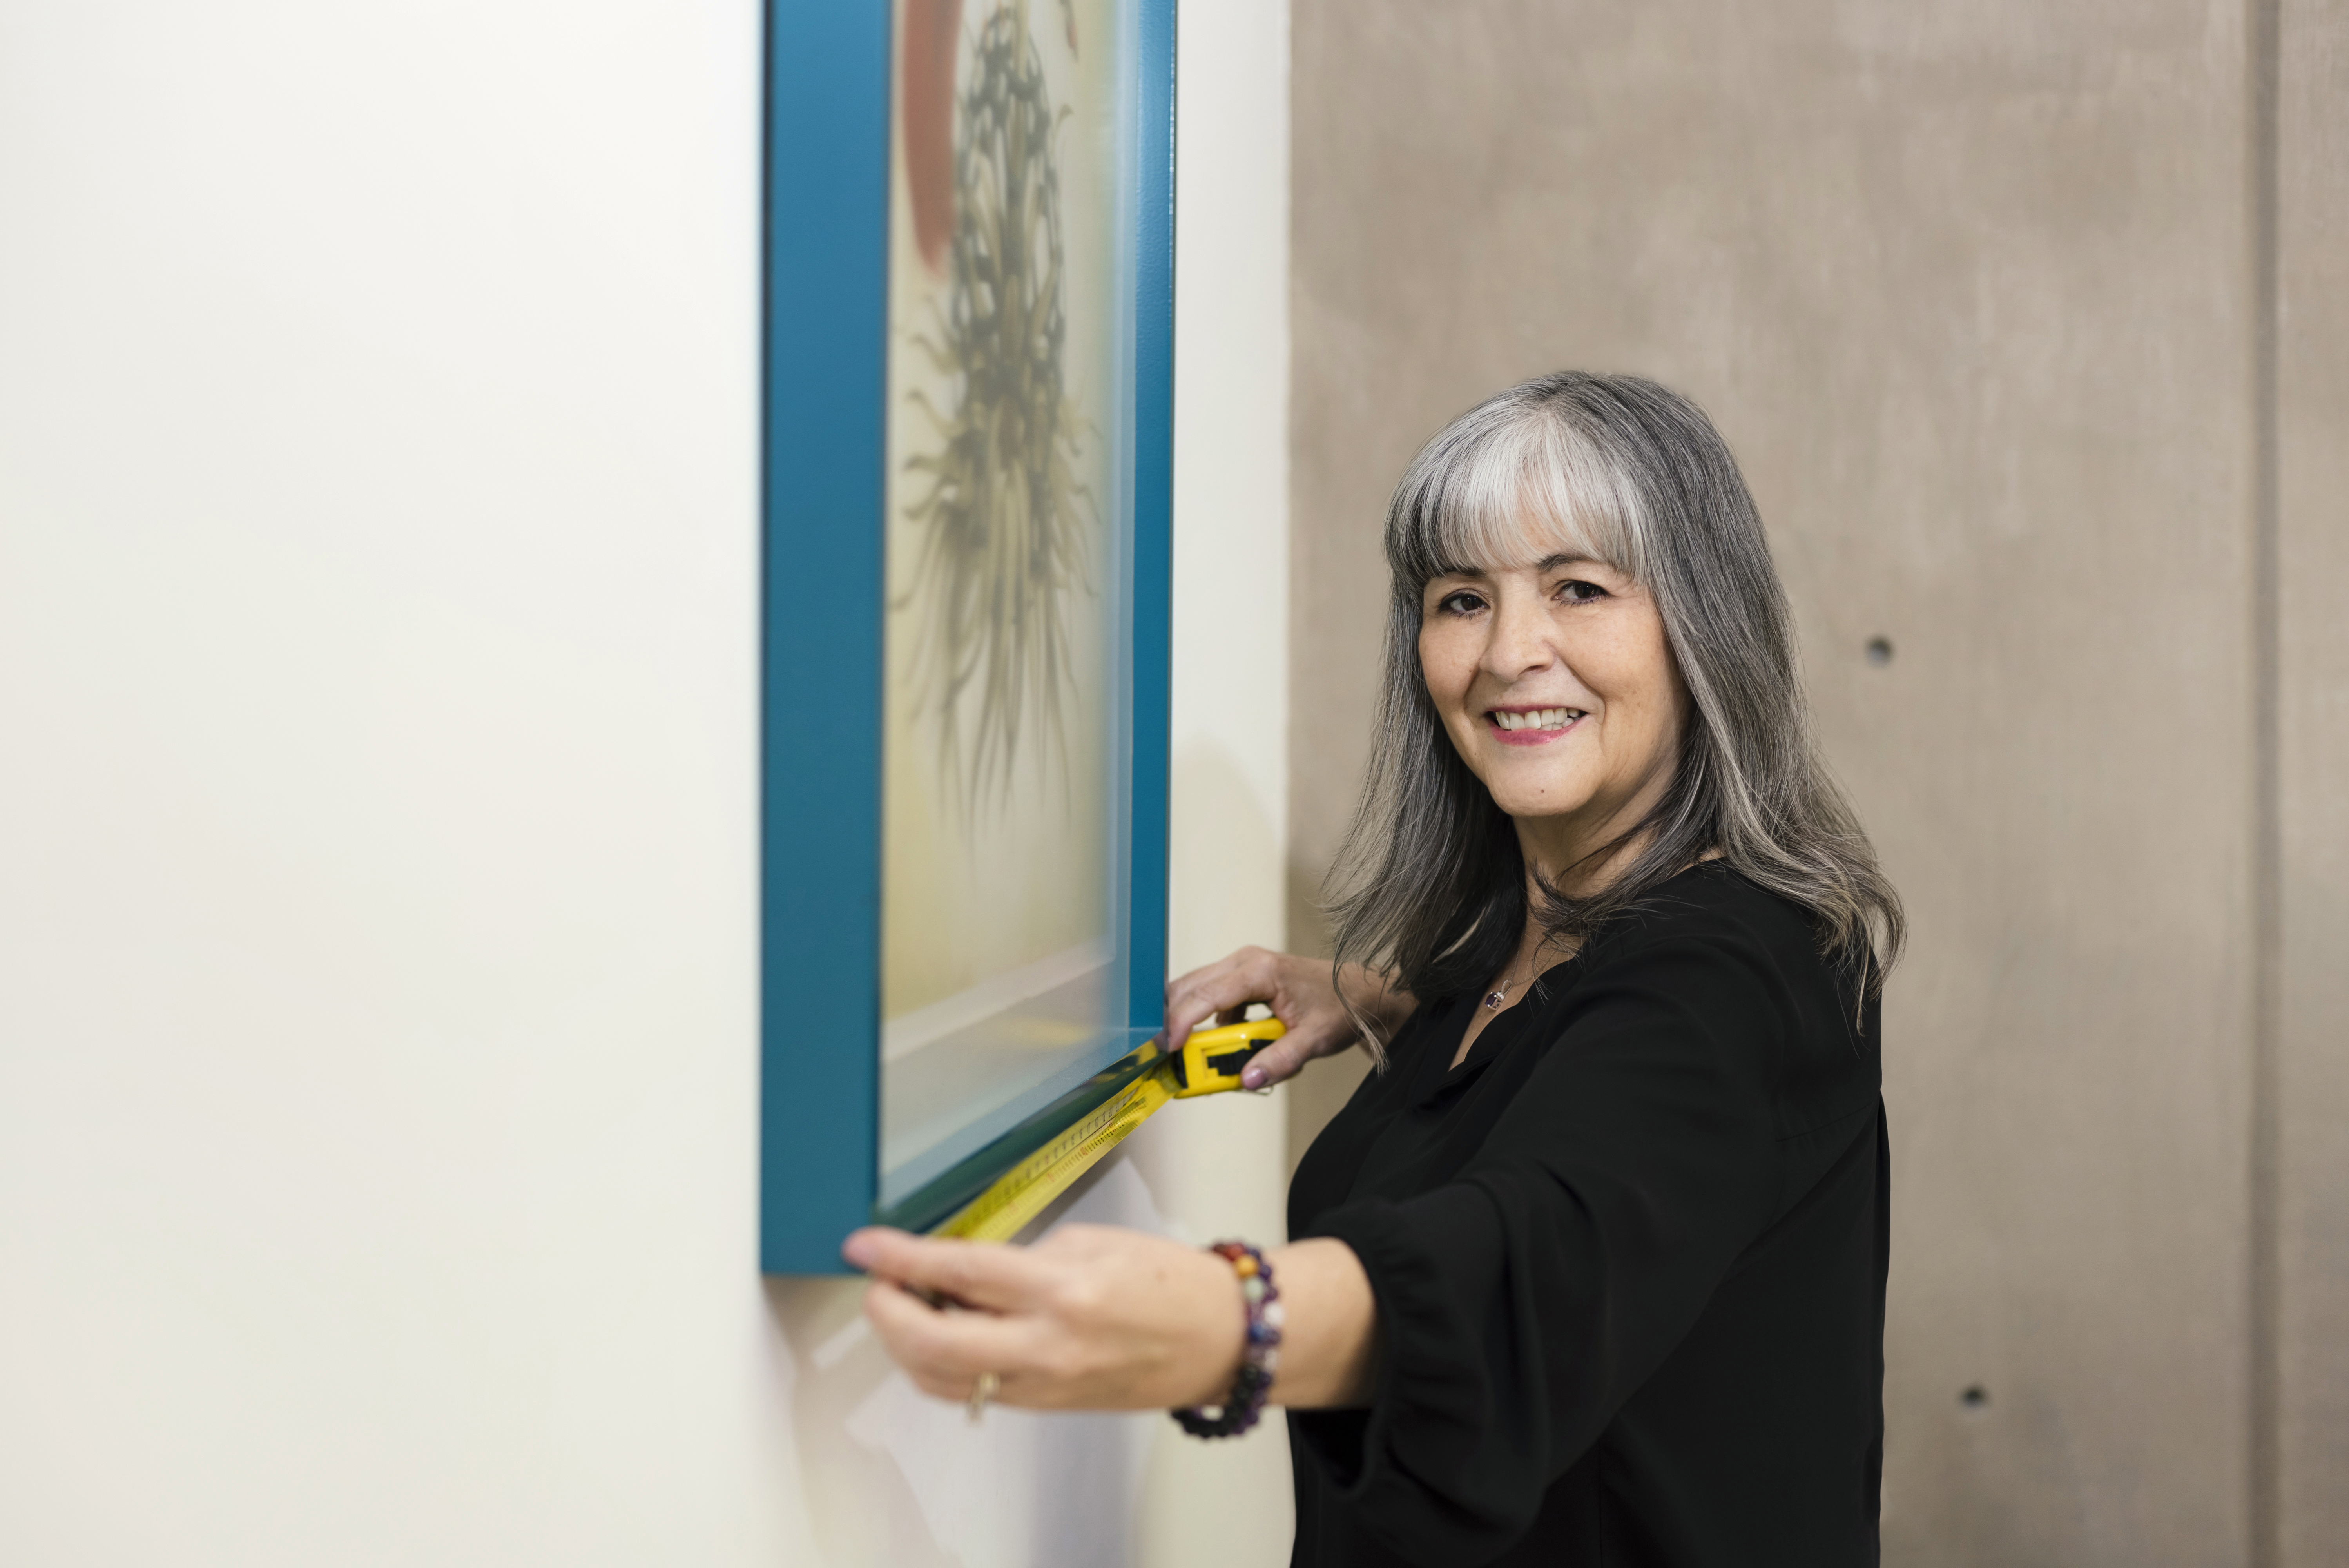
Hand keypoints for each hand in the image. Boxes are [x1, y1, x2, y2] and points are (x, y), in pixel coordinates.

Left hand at [844, 1223, 1243, 1409]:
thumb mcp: (1089, 1244)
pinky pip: (972, 1392)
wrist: (1218, 1339)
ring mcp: (1042, 1385)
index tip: (864, 1245)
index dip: (900, 1258)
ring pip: (941, 1378)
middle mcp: (1046, 1347)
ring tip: (905, 1304)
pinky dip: (940, 1365)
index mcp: (1063, 1292)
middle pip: (931, 1343)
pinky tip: (943, 1333)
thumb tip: (957, 1269)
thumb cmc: (1167, 1282)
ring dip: (906, 1343)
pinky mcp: (1044, 1406)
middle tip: (877, 1280)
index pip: (958, 1273)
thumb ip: (1019, 1260)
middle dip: (886, 1312)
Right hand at [1159, 947, 1414, 1087]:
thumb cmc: (1340, 1008)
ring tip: (1197, 1056)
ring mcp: (1243, 967)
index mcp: (1260, 971)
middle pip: (1191, 987)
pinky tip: (1225, 1045)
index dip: (1181, 1021)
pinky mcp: (1245, 979)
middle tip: (1169, 1055)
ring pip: (1198, 991)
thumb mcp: (1313, 1040)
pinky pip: (1214, 1000)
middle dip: (1176, 1021)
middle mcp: (1246, 961)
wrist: (1362, 994)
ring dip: (1193, 1023)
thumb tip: (1247, 1079)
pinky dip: (1210, 1023)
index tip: (1168, 1047)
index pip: (1206, 994)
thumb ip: (1279, 1060)